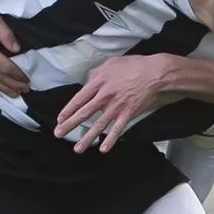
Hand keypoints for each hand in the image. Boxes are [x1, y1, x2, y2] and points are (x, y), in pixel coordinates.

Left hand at [55, 55, 172, 153]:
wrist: (155, 73)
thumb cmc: (133, 65)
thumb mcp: (111, 63)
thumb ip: (97, 72)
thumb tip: (87, 81)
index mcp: (98, 82)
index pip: (79, 99)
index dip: (68, 110)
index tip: (60, 119)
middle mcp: (104, 96)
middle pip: (84, 113)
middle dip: (70, 125)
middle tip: (58, 134)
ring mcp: (116, 106)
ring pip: (98, 125)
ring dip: (87, 138)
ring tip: (77, 149)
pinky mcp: (128, 114)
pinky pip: (117, 129)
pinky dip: (110, 140)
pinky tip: (103, 150)